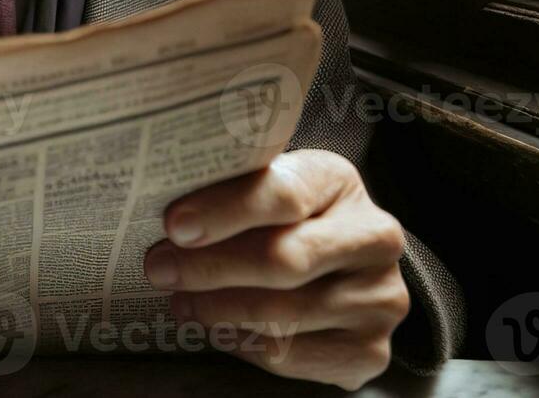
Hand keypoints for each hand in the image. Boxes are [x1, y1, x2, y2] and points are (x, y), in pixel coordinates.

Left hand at [144, 149, 408, 390]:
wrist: (342, 272)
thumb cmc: (286, 223)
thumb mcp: (264, 190)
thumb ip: (231, 194)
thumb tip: (171, 218)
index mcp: (339, 182)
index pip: (284, 194)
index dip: (225, 211)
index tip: (175, 226)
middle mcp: (374, 238)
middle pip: (284, 259)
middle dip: (210, 267)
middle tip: (160, 270)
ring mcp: (379, 298)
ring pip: (281, 314)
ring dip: (217, 310)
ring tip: (181, 300)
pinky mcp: (370, 351)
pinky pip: (289, 355)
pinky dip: (241, 342)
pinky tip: (218, 327)